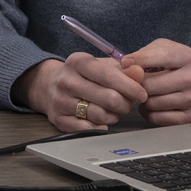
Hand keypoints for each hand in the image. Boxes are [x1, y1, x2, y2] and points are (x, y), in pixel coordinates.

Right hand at [17, 53, 147, 131]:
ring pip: (100, 115)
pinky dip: (101, 126)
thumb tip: (139, 73)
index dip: (130, 86)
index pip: (108, 76)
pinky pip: (89, 128)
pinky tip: (102, 119)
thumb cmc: (82, 75)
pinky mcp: (59, 119)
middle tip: (128, 104)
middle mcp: (66, 81)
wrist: (48, 86)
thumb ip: (123, 70)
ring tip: (114, 111)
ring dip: (114, 115)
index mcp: (78, 62)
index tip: (142, 94)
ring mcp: (60, 101)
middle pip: (108, 98)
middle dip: (125, 103)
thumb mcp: (100, 66)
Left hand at [121, 40, 190, 125]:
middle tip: (137, 82)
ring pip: (152, 103)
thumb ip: (146, 52)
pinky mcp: (190, 117)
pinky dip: (149, 112)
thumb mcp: (167, 48)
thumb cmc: (180, 64)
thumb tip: (127, 64)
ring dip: (143, 99)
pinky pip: (157, 118)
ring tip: (147, 92)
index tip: (126, 63)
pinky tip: (152, 105)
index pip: (159, 57)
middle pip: (151, 85)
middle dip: (138, 83)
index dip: (138, 60)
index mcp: (186, 57)